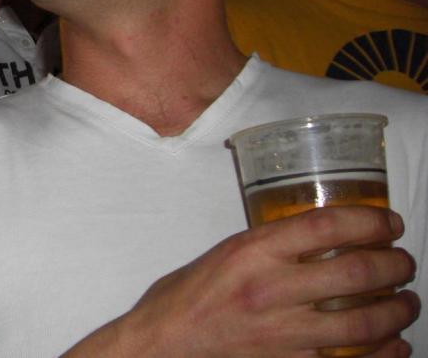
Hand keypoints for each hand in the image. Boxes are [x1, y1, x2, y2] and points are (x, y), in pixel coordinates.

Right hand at [71, 207, 419, 356]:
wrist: (162, 346)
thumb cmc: (183, 299)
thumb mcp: (223, 254)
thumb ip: (268, 246)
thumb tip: (318, 240)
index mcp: (251, 251)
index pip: (326, 226)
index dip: (369, 221)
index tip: (389, 222)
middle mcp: (270, 289)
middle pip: (357, 271)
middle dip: (396, 264)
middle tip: (405, 262)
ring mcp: (283, 332)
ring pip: (365, 321)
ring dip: (399, 310)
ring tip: (407, 302)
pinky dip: (384, 353)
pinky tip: (395, 344)